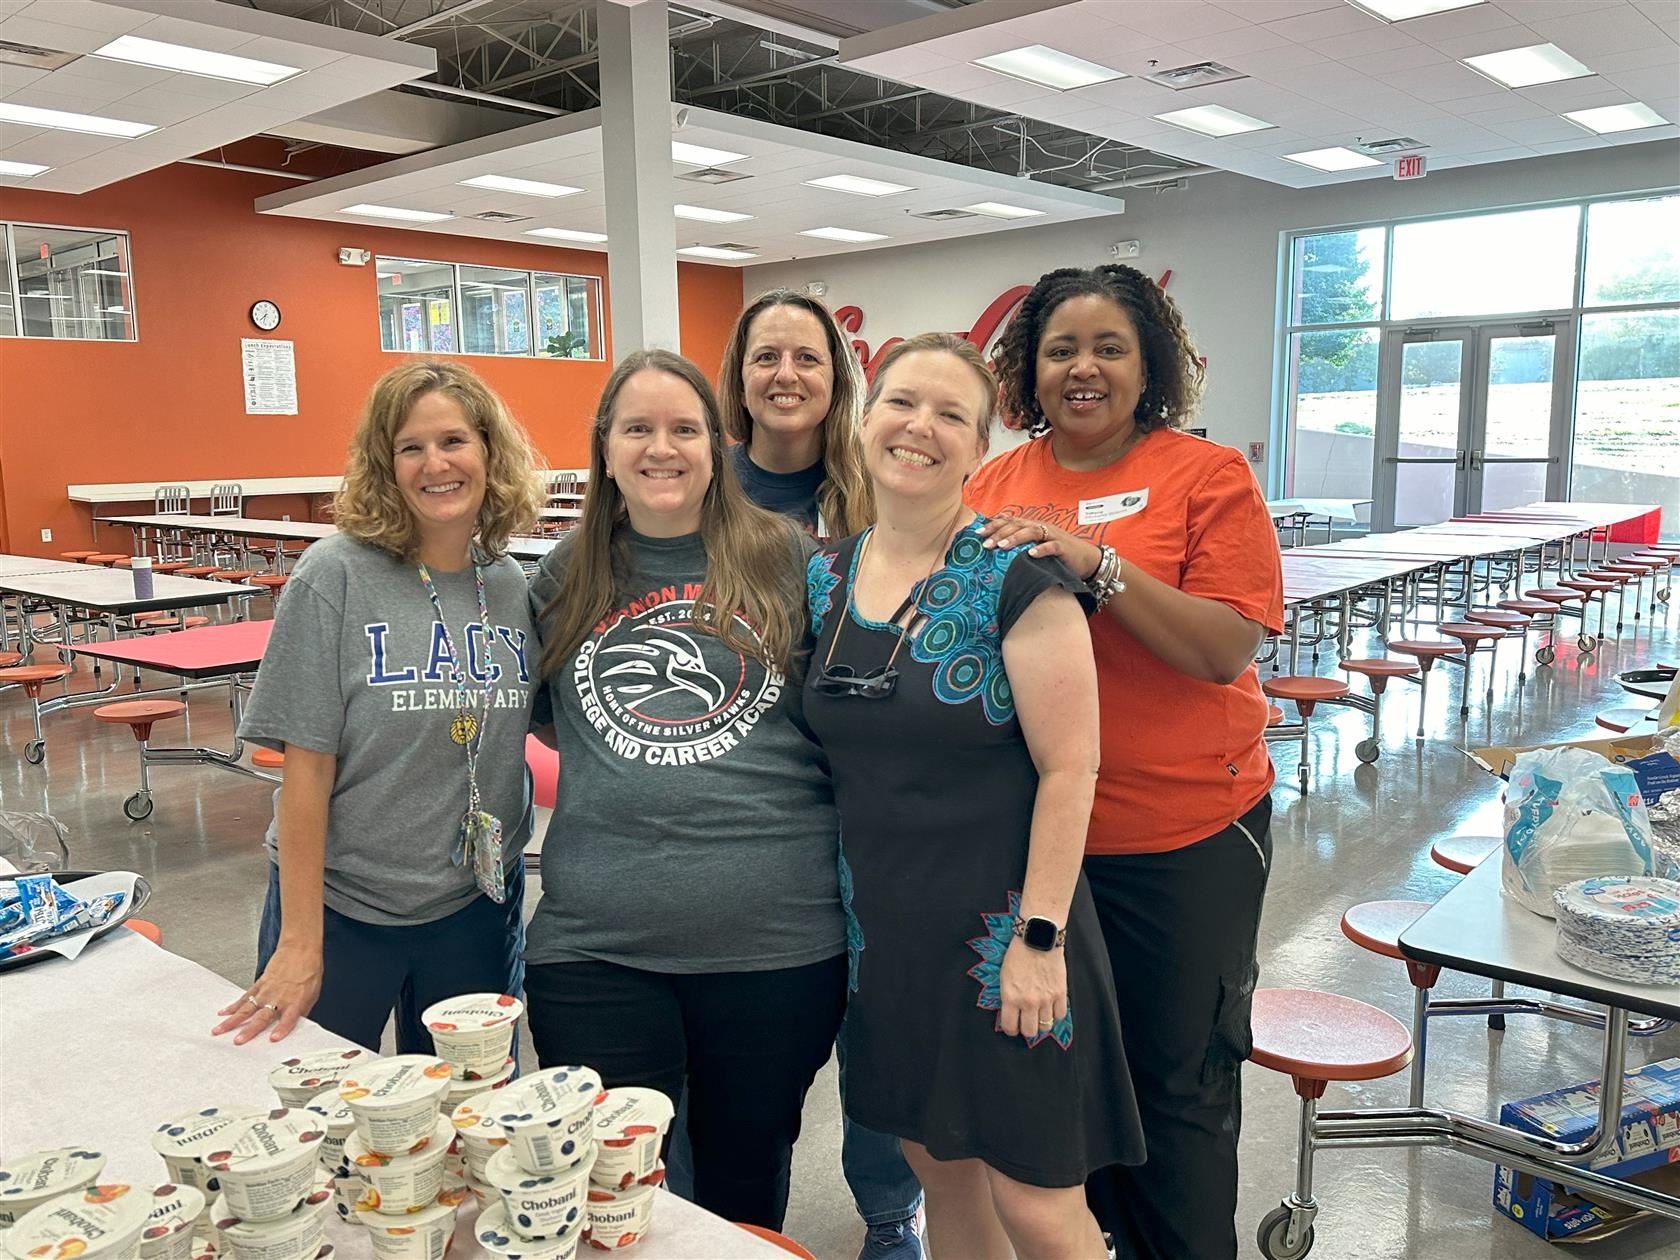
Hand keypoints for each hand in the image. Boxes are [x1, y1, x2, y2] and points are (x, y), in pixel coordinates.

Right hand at [212, 941, 321, 1044]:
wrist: (300, 949)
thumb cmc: (309, 971)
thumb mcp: (313, 994)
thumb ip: (301, 1012)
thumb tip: (296, 1027)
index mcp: (295, 1002)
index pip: (288, 1019)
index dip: (281, 1029)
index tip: (273, 1039)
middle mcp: (278, 998)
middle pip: (261, 1017)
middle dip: (249, 1030)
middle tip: (237, 1041)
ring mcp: (266, 991)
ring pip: (247, 1009)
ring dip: (232, 1021)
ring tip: (218, 1030)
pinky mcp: (259, 984)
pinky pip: (245, 997)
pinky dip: (233, 1006)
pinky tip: (223, 1013)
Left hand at [978, 516, 1100, 580]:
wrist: (1087, 559)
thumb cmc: (1058, 554)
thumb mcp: (1037, 547)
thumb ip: (1020, 546)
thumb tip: (996, 551)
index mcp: (1032, 526)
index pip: (1010, 521)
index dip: (994, 525)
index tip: (977, 533)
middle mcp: (1041, 527)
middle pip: (1017, 525)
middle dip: (999, 533)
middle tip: (984, 543)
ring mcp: (1053, 536)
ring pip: (1031, 532)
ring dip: (1015, 538)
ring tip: (1001, 546)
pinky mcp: (1063, 548)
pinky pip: (1051, 546)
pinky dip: (1040, 549)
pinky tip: (1030, 555)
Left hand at [996, 936, 1067, 1042]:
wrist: (1038, 938)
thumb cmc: (1018, 954)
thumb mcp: (1004, 977)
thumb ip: (1008, 997)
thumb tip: (1010, 1013)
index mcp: (1011, 997)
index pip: (1010, 1027)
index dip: (1011, 1029)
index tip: (1012, 1026)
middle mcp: (1028, 1002)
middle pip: (1029, 1031)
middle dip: (1026, 1029)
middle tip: (1026, 1021)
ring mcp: (1046, 999)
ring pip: (1046, 1026)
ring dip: (1041, 1022)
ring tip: (1039, 1014)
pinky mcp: (1060, 993)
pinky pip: (1060, 1015)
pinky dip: (1055, 1014)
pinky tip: (1051, 1007)